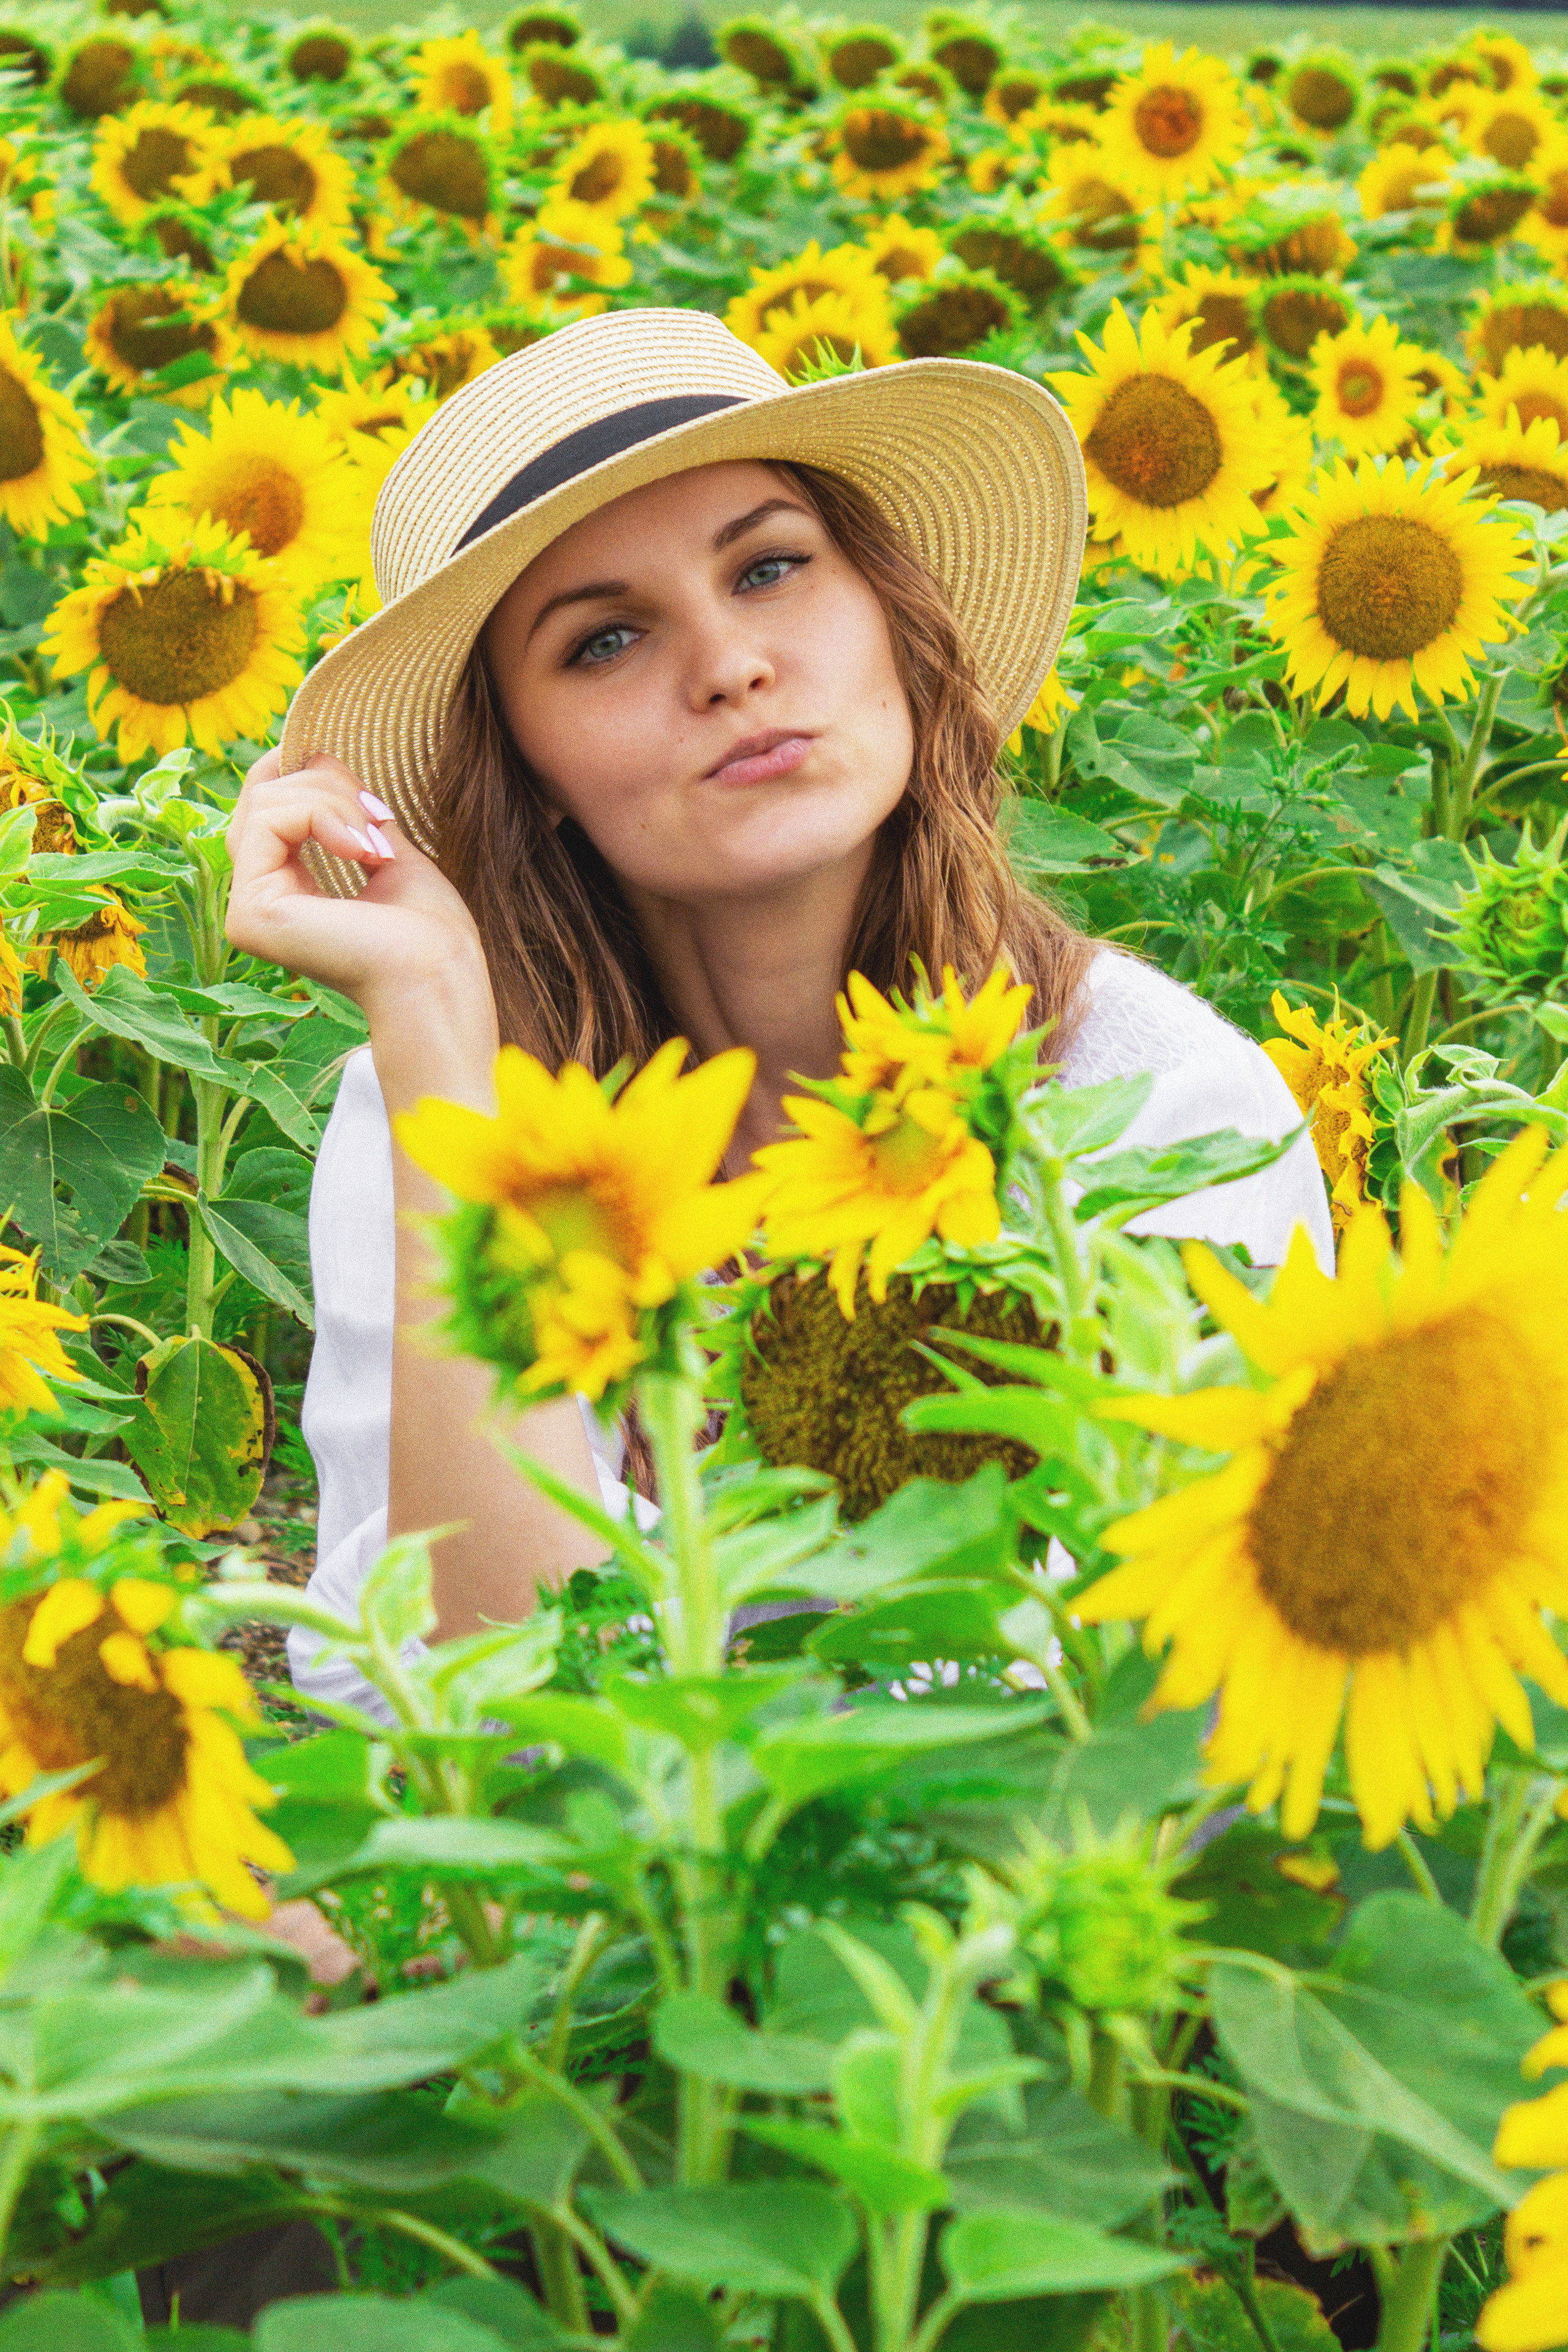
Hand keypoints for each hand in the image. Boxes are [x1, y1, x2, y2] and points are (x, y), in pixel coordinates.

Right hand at [225, 748, 492, 1036]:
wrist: (439, 975)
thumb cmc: (428, 930)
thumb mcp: (382, 848)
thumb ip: (345, 809)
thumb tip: (314, 754)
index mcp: (285, 891)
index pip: (267, 804)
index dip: (306, 772)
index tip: (366, 795)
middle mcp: (257, 902)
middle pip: (263, 794)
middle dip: (327, 785)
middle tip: (380, 820)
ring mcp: (246, 911)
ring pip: (265, 800)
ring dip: (333, 801)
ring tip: (376, 844)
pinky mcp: (249, 914)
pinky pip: (267, 820)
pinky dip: (321, 816)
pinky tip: (363, 851)